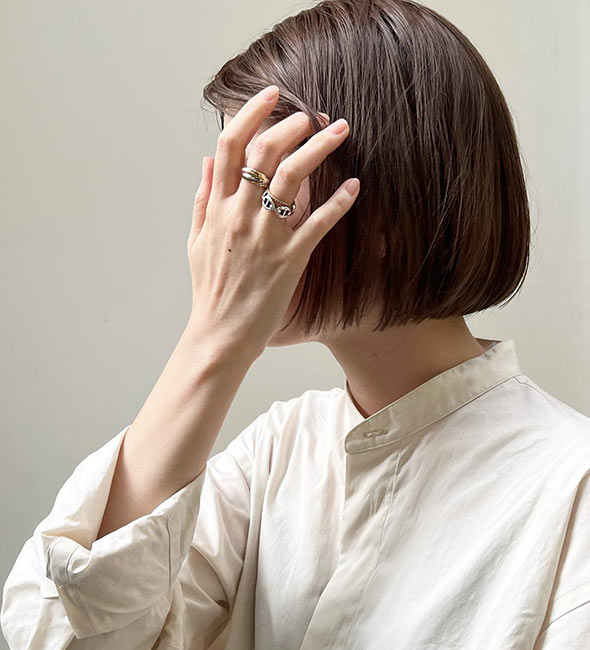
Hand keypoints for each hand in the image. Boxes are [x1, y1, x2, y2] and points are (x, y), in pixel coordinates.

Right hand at [186, 85, 359, 358]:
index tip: (273, 95)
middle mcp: (240, 215)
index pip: (230, 146)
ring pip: (294, 177)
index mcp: (217, 208)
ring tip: (339, 131)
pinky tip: (354, 185)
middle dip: (292, 124)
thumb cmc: (209, 289)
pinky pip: (318, 222)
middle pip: (266, 152)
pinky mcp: (290, 259)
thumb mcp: (195, 241)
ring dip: (319, 148)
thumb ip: (203, 199)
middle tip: (313, 115)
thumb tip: (206, 161)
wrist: (219, 335)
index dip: (251, 112)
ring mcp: (266, 237)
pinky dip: (338, 201)